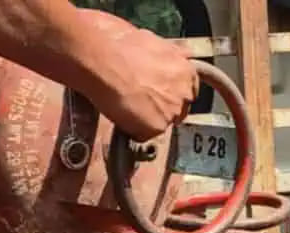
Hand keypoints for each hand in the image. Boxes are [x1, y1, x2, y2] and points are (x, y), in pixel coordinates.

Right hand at [81, 17, 197, 140]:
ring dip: (147, 119)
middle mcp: (184, 92)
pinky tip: (120, 114)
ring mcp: (172, 111)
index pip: (188, 91)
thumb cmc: (120, 45)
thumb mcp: (154, 41)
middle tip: (140, 101)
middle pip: (178, 110)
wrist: (102, 57)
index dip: (171, 93)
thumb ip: (170, 55)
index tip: (160, 94)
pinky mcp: (156, 127)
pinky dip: (132, 129)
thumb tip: (176, 55)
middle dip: (162, 108)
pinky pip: (144, 134)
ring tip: (126, 106)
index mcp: (186, 70)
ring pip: (162, 123)